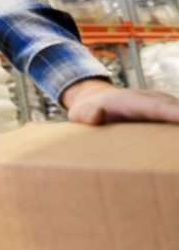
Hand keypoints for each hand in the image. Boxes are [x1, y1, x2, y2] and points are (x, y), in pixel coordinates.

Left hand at [62, 78, 178, 124]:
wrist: (94, 100)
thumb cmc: (87, 111)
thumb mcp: (81, 114)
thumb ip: (87, 115)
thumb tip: (95, 115)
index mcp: (133, 102)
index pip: (157, 107)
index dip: (173, 112)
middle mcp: (152, 101)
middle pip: (177, 109)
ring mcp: (162, 106)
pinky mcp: (167, 114)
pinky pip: (178, 119)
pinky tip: (178, 149)